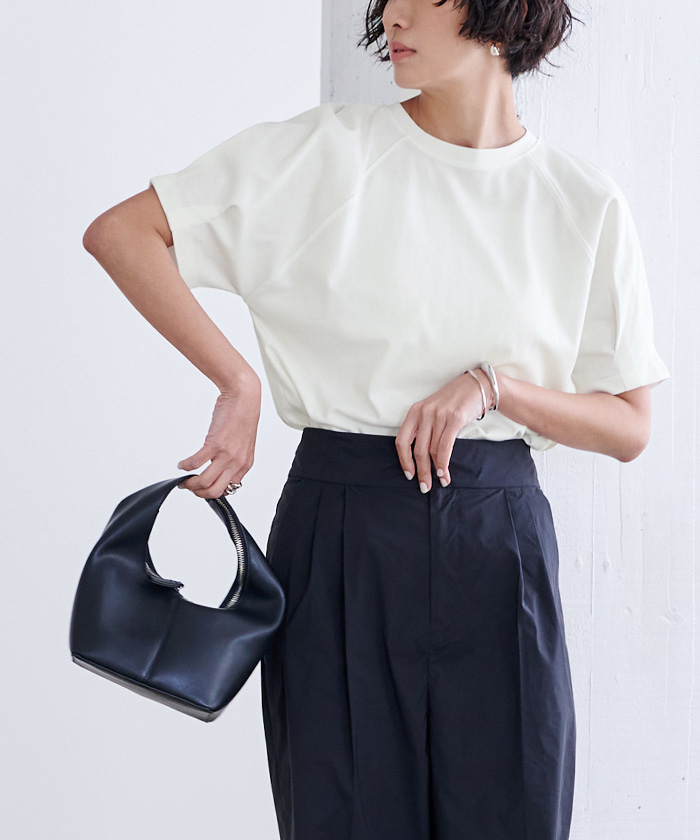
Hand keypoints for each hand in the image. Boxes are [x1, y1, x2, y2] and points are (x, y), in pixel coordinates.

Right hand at [176, 375, 261, 498]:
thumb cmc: (242, 417)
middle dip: (199, 493)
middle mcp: (237, 463)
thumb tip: (216, 468)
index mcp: (245, 464)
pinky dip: (185, 466)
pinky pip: (195, 463)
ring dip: (190, 484)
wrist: (244, 398)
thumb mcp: (243, 445)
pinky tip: (182, 464)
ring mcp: (227, 455)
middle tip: (190, 487)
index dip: (211, 492)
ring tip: (184, 479)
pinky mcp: (215, 444)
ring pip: (204, 482)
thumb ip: (233, 459)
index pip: (228, 489)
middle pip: (215, 491)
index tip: (202, 487)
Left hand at [395, 370, 493, 491]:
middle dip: (420, 471)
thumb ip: (425, 428)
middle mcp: (424, 413)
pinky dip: (443, 463)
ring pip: (432, 450)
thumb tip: (421, 457)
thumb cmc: (454, 401)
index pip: (402, 440)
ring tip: (440, 481)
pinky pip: (445, 447)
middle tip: (424, 486)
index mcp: (415, 411)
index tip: (409, 474)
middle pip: (417, 449)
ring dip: (435, 470)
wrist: (477, 386)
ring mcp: (439, 416)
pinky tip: (444, 473)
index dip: (404, 460)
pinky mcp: (454, 419)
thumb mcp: (433, 410)